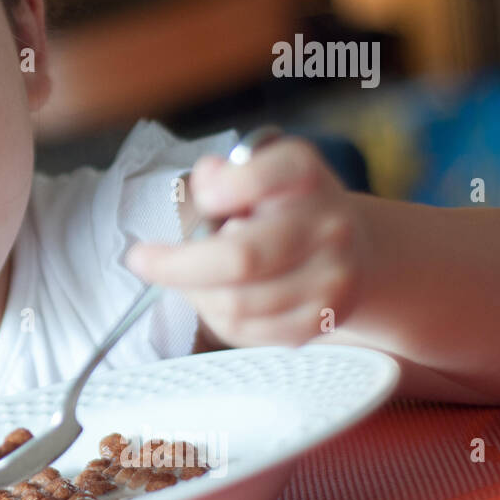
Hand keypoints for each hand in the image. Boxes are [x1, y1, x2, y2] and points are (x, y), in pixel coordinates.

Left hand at [124, 137, 368, 347]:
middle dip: (176, 266)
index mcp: (303, 177)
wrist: (356, 251)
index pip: (262, 177)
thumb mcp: (260, 167)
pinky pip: (244, 331)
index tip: (199, 199)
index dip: (222, 190)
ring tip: (193, 278)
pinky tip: (217, 297)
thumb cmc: (288, 206)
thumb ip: (228, 172)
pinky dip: (216, 317)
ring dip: (197, 294)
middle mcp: (327, 228)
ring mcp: (329, 281)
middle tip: (142, 261)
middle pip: (239, 259)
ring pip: (235, 305)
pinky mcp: (318, 322)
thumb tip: (209, 183)